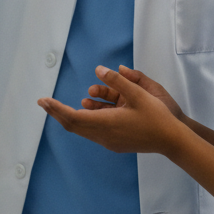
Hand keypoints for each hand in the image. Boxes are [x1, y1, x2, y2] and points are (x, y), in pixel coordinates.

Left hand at [39, 65, 187, 154]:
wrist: (171, 140)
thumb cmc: (157, 116)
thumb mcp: (139, 93)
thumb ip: (118, 80)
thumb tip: (99, 69)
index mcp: (106, 123)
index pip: (73, 117)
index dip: (56, 109)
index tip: (43, 101)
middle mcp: (103, 135)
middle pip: (73, 125)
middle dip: (57, 113)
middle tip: (44, 102)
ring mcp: (109, 142)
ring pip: (83, 130)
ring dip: (72, 116)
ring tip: (62, 106)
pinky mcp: (115, 144)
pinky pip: (93, 132)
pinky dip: (84, 121)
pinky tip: (86, 112)